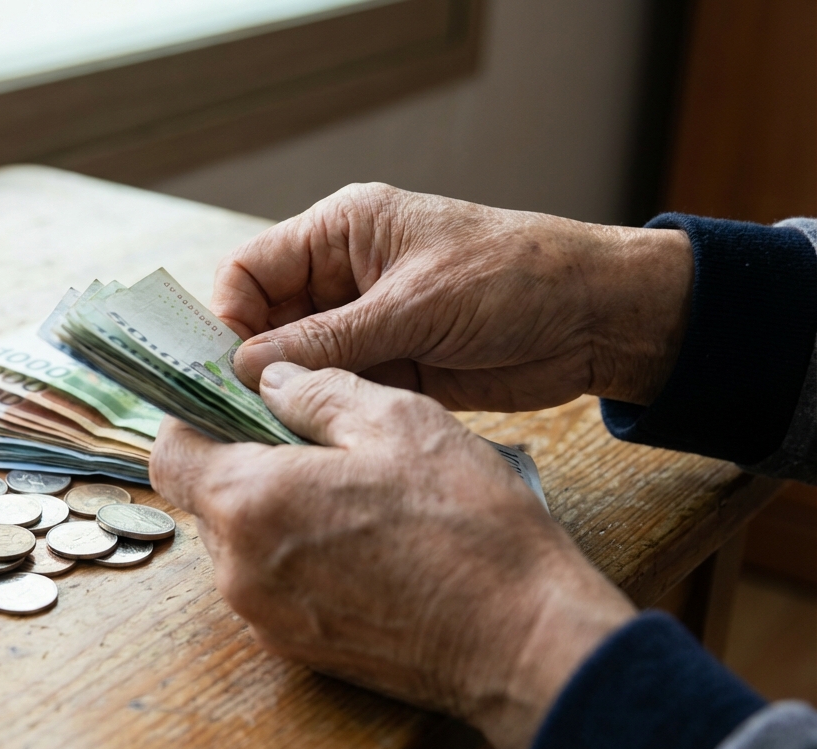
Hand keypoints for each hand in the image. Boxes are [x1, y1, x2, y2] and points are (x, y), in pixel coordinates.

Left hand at [150, 362, 635, 748]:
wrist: (521, 639)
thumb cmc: (466, 529)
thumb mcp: (397, 421)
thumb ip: (316, 390)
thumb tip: (271, 379)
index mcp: (250, 503)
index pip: (170, 454)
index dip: (194, 419)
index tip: (229, 401)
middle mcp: (240, 569)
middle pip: (206, 499)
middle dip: (243, 462)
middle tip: (307, 439)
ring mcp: (266, 617)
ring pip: (241, 542)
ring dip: (274, 510)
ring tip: (347, 490)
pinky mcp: (298, 647)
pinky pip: (273, 583)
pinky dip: (298, 554)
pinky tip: (361, 538)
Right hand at [215, 184, 694, 410]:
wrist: (599, 318)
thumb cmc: (515, 278)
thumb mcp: (415, 305)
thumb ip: (328, 340)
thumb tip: (247, 368)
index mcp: (342, 232)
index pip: (252, 270)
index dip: (228, 316)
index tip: (223, 368)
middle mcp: (343, 277)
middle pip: (266, 322)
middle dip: (250, 364)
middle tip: (237, 414)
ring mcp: (366, 326)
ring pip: (296, 364)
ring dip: (284, 396)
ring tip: (270, 435)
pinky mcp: (390, 368)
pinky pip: (335, 392)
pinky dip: (320, 416)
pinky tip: (310, 442)